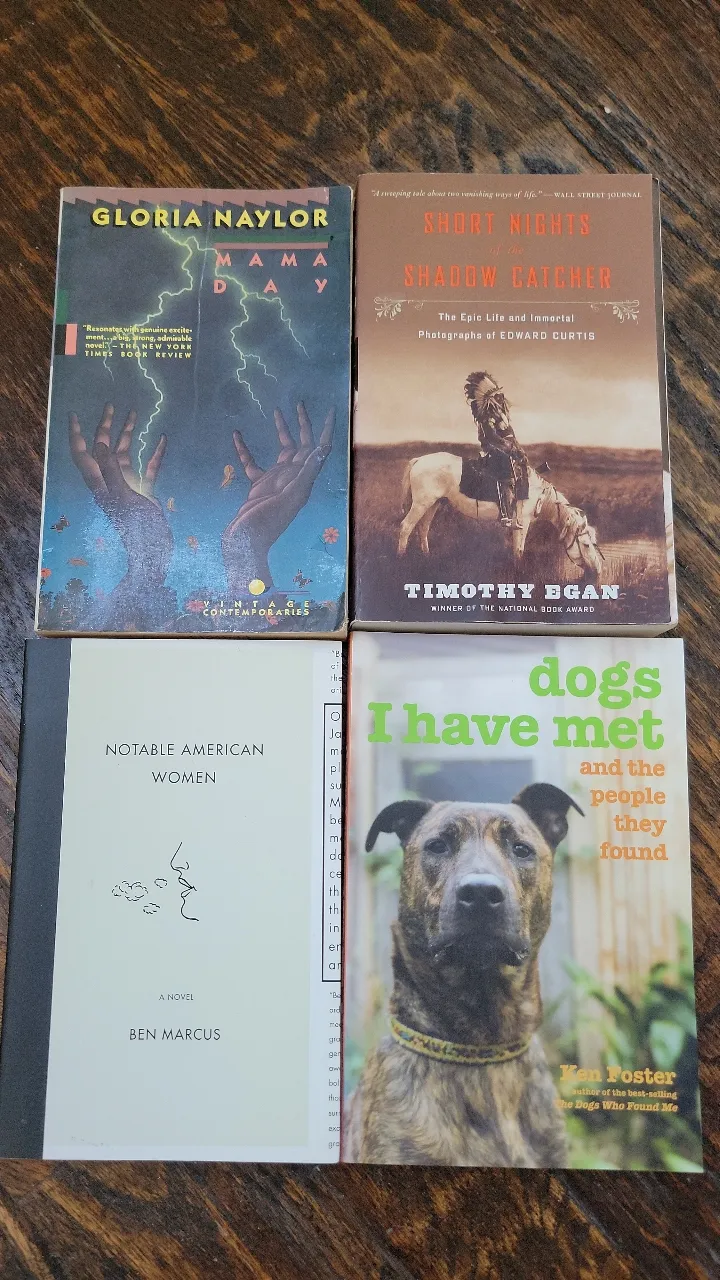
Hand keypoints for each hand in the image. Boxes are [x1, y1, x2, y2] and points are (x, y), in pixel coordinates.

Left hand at [69, 403, 172, 587]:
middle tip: (110, 406)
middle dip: (106, 426)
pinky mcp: (144, 491)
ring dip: (129, 435)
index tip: (74, 415)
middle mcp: (111, 480)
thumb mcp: (124, 497)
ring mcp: (128, 485)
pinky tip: (161, 440)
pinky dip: (154, 453)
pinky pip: (148, 467)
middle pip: (104, 448)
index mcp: (101, 483)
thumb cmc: (138, 528)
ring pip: (126, 454)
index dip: (77, 435)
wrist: (154, 552)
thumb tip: (98, 444)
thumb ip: (111, 470)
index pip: (83, 454)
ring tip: (134, 414)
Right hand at [221, 401, 334, 593]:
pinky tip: (237, 434)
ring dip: (281, 431)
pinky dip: (246, 448)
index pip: (319, 449)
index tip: (332, 411)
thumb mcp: (290, 497)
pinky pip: (252, 462)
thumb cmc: (267, 522)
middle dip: (303, 424)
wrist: (245, 541)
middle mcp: (293, 477)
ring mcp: (276, 480)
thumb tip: (322, 449)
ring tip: (276, 410)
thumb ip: (305, 474)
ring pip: (281, 450)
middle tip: (301, 403)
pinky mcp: (259, 485)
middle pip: (303, 445)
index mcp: (303, 479)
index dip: (327, 430)